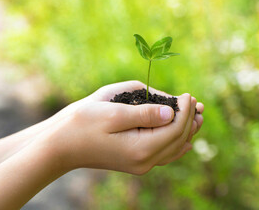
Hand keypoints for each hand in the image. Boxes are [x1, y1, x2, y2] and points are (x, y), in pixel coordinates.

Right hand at [40, 81, 203, 174]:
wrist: (61, 145)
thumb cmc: (83, 123)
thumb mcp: (114, 112)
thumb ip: (146, 113)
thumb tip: (172, 112)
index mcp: (141, 149)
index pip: (175, 129)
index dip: (185, 111)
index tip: (188, 94)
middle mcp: (144, 162)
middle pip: (178, 140)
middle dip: (189, 120)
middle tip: (197, 102)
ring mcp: (140, 164)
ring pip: (174, 149)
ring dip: (186, 131)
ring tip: (196, 116)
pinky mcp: (136, 162)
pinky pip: (164, 155)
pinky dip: (176, 143)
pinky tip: (185, 139)